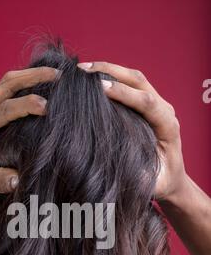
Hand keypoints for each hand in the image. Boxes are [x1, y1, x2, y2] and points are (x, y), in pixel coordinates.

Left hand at [0, 66, 57, 199]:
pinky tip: (45, 85)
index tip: (46, 107)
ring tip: (57, 75)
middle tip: (58, 76)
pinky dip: (28, 83)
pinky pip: (10, 91)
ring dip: (31, 75)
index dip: (24, 106)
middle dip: (32, 77)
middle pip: (7, 85)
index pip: (2, 111)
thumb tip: (18, 180)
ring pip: (9, 83)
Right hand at [77, 61, 185, 201]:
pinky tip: (90, 77)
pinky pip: (129, 83)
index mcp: (168, 126)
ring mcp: (155, 103)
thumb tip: (120, 167)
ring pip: (133, 77)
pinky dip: (110, 76)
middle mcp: (163, 110)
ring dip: (108, 69)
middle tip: (82, 71)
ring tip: (82, 69)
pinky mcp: (145, 103)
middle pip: (139, 81)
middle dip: (111, 72)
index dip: (125, 94)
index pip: (147, 102)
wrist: (172, 177)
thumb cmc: (162, 182)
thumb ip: (142, 177)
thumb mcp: (154, 184)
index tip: (101, 88)